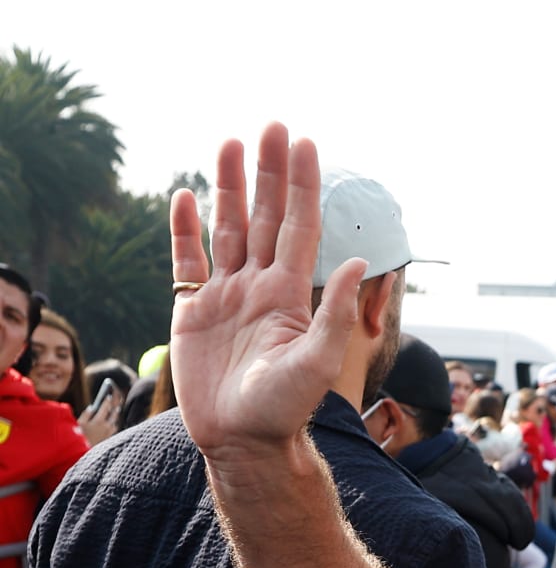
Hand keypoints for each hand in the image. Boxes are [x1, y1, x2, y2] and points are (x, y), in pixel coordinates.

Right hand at [76, 392, 118, 444]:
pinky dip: (112, 427)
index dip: (107, 401)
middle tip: (116, 405)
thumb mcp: (78, 424)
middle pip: (114, 416)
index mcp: (98, 421)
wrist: (80, 454)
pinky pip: (113, 432)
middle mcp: (106, 428)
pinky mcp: (107, 441)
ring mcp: (108, 435)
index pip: (105, 408)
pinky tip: (110, 427)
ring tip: (114, 416)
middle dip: (114, 410)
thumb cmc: (77, 437)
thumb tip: (91, 408)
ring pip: (114, 425)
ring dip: (114, 419)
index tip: (109, 397)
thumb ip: (86, 414)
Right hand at [169, 123, 366, 470]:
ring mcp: (226, 296)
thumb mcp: (318, 362)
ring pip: (226, 229)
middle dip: (268, 173)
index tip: (305, 144)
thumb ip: (337, 313)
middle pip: (263, 216)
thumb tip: (358, 262)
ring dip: (228, 187)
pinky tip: (187, 197)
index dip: (302, 186)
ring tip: (229, 143)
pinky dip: (185, 230)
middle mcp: (260, 286)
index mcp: (291, 293)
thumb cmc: (285, 408)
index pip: (298, 226)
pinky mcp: (192, 312)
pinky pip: (187, 261)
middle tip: (271, 127)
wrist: (243, 440)